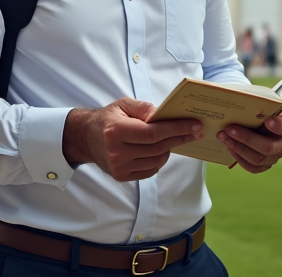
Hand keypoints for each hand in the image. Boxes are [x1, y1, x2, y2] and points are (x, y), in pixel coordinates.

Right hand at [63, 97, 202, 181]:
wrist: (86, 138)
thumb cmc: (108, 119)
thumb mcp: (123, 105)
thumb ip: (143, 108)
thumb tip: (162, 115)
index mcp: (116, 131)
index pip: (153, 133)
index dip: (176, 129)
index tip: (194, 125)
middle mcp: (117, 152)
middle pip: (158, 147)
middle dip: (179, 138)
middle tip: (195, 131)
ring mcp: (119, 167)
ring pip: (157, 160)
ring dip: (169, 149)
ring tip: (175, 138)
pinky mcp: (122, 176)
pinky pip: (150, 170)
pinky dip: (159, 159)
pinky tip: (160, 149)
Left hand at [218, 107, 281, 173]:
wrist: (264, 122)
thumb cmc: (266, 112)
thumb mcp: (269, 105)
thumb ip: (265, 104)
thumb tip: (246, 99)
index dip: (279, 126)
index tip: (267, 120)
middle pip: (268, 147)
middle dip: (247, 138)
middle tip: (230, 129)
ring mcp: (275, 157)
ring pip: (258, 158)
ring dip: (238, 148)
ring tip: (224, 137)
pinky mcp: (265, 165)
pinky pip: (253, 167)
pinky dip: (239, 159)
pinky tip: (230, 148)